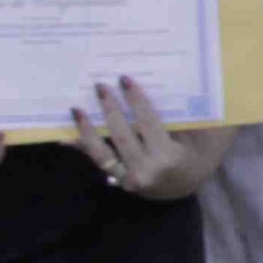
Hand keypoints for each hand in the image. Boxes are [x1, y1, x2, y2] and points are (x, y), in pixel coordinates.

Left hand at [66, 76, 216, 200]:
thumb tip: (146, 90)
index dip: (135, 100)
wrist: (190, 183)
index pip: (147, 123)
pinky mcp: (120, 180)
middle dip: (109, 108)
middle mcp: (146, 171)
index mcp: (168, 158)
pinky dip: (83, 147)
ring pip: (101, 153)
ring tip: (77, 109)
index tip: (125, 80)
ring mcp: (130, 179)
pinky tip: (66, 137)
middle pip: (121, 134)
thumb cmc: (197, 152)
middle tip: (100, 86)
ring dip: (86, 129)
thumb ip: (178, 116)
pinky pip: (99, 161)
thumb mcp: (196, 134)